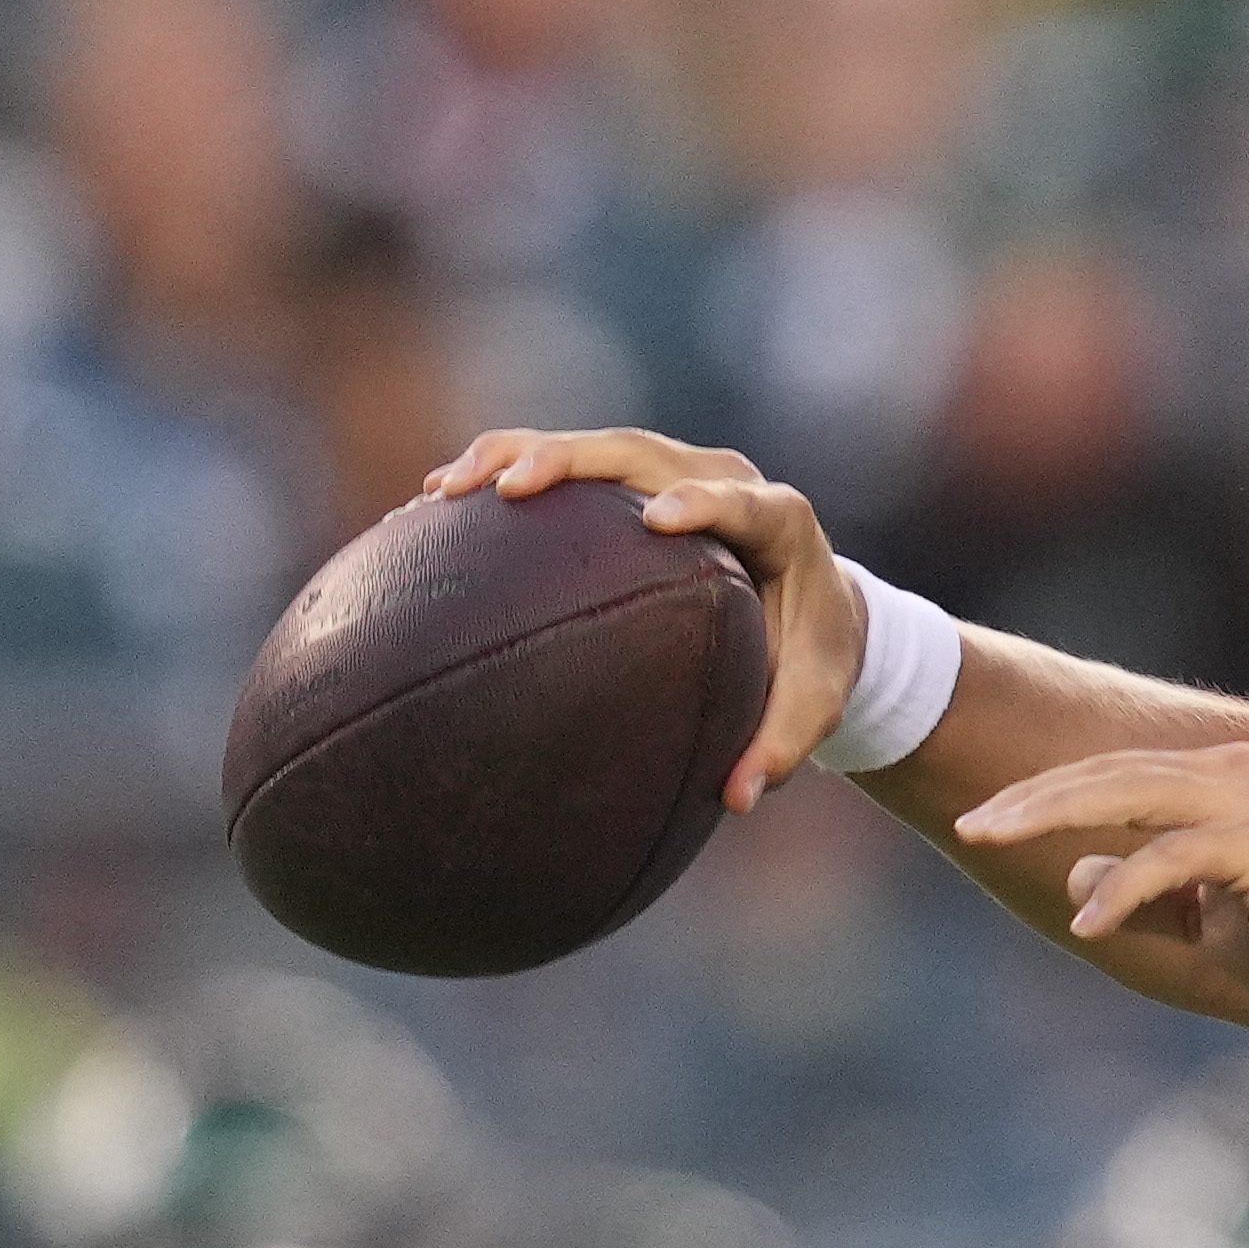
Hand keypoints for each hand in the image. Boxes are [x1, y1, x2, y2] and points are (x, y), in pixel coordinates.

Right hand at [419, 427, 863, 814]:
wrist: (814, 607)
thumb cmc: (812, 658)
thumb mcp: (814, 703)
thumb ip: (782, 744)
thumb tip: (739, 799)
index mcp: (779, 521)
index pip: (742, 502)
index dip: (704, 502)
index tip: (659, 519)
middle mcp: (723, 478)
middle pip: (642, 454)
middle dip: (572, 461)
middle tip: (509, 487)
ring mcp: (674, 470)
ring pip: (593, 448)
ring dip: (516, 456)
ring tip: (445, 490)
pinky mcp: (635, 480)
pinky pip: (566, 466)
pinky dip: (503, 470)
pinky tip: (434, 501)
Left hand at [953, 745, 1248, 1034]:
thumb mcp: (1201, 920)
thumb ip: (1140, 889)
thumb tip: (1077, 872)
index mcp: (1220, 780)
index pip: (1115, 774)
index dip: (1045, 793)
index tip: (984, 817)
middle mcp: (1231, 774)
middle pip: (1109, 773)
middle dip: (1030, 798)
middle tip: (968, 821)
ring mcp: (1248, 803)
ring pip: (1128, 794)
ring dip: (1052, 814)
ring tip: (990, 835)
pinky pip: (1172, 859)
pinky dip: (1125, 889)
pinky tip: (1089, 926)